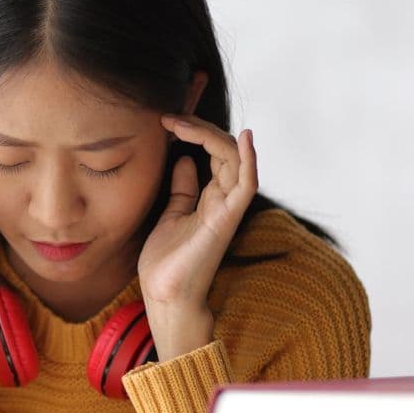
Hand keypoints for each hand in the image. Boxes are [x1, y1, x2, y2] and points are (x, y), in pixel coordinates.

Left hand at [137, 117, 257, 356]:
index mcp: (211, 197)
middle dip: (199, 128)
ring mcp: (228, 208)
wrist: (164, 294)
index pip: (215, 153)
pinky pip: (247, 184)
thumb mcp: (170, 214)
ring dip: (211, 135)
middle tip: (169, 117)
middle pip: (225, 150)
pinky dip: (249, 160)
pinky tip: (245, 137)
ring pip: (235, 159)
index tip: (166, 121)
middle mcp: (224, 199)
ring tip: (183, 122)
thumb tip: (183, 159)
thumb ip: (182, 189)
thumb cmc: (167, 262)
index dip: (195, 132)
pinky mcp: (226, 219)